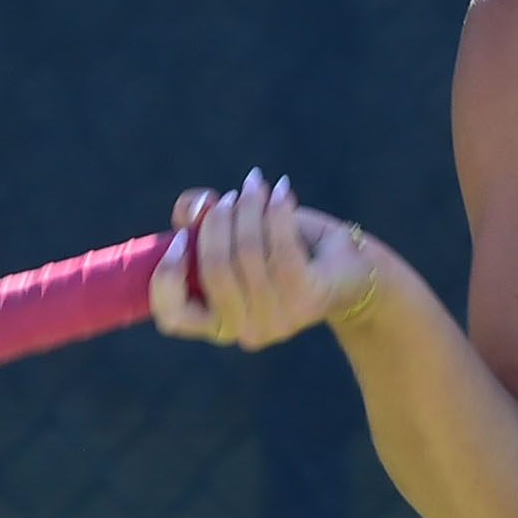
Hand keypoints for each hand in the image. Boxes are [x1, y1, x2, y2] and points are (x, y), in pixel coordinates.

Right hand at [148, 169, 377, 348]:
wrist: (350, 270)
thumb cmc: (283, 251)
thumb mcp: (235, 232)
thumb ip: (201, 218)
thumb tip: (195, 208)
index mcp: (218, 324)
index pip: (172, 317)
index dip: (166, 277)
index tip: (180, 238)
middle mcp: (244, 332)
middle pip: (212, 267)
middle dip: (218, 220)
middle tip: (233, 196)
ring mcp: (277, 321)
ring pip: (247, 252)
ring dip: (249, 207)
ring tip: (256, 185)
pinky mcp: (307, 301)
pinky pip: (281, 247)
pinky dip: (277, 211)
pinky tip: (282, 191)